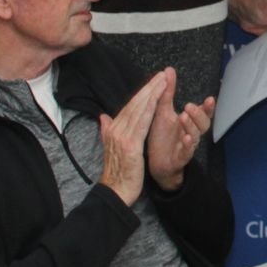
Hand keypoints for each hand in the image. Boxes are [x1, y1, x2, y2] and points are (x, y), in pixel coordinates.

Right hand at [99, 70, 167, 204]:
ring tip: (162, 82)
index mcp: (113, 129)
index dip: (142, 93)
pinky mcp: (130, 146)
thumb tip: (103, 116)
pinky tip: (157, 101)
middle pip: (135, 104)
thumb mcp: (111, 148)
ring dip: (151, 94)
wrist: (115, 192)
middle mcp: (116, 130)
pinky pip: (141, 124)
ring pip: (139, 110)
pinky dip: (149, 110)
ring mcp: (122, 137)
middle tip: (162, 75)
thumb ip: (107, 130)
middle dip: (149, 88)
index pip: (130, 106)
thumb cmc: (117, 172)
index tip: (154, 81)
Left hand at [144, 67, 213, 191]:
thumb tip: (169, 70)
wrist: (154, 162)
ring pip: (196, 136)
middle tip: (188, 106)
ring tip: (183, 116)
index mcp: (189, 122)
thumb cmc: (161, 136)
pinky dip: (188, 145)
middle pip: (204, 124)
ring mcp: (187, 146)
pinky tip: (186, 137)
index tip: (209, 99)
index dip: (208, 107)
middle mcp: (191, 133)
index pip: (203, 113)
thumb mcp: (163, 111)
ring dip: (191, 126)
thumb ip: (168, 92)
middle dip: (199, 114)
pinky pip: (188, 152)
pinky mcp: (180, 158)